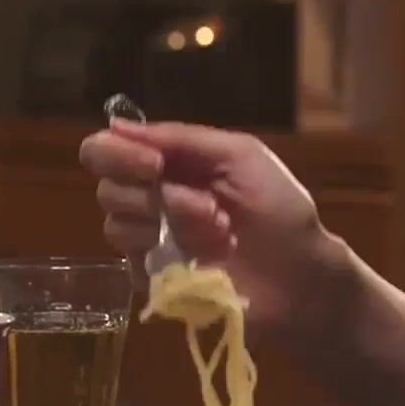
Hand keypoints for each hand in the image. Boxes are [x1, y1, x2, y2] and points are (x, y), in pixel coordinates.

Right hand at [79, 120, 340, 337]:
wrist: (301, 272)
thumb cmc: (279, 208)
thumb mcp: (240, 157)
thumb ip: (182, 139)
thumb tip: (117, 125)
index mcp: (168, 162)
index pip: (104, 151)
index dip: (118, 155)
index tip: (155, 167)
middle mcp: (149, 198)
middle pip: (108, 191)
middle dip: (161, 198)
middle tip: (211, 207)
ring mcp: (149, 241)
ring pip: (119, 228)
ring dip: (177, 228)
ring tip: (223, 233)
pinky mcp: (153, 280)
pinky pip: (133, 266)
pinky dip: (172, 258)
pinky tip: (210, 261)